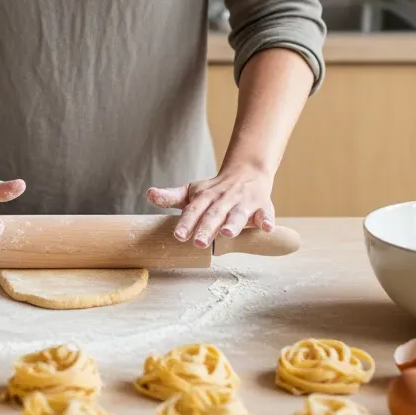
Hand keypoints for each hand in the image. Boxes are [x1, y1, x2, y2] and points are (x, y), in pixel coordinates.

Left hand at [146, 163, 275, 247]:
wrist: (247, 171)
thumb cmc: (215, 189)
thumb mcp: (192, 192)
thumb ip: (171, 197)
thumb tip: (148, 194)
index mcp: (205, 197)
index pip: (193, 210)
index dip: (186, 222)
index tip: (179, 235)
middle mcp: (223, 199)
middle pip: (214, 214)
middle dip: (207, 228)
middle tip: (199, 243)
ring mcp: (243, 202)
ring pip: (238, 214)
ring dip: (233, 223)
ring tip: (227, 233)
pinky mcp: (262, 206)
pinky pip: (266, 213)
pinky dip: (267, 220)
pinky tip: (267, 228)